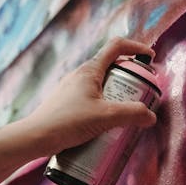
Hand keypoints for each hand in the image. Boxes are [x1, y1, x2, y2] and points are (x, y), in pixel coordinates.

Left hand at [22, 37, 157, 155]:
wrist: (35, 138)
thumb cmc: (67, 122)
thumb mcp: (106, 117)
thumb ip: (132, 114)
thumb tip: (150, 116)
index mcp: (90, 70)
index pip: (116, 46)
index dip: (136, 48)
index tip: (149, 59)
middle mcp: (79, 75)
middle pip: (111, 67)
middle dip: (129, 78)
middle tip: (140, 94)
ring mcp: (70, 89)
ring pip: (100, 86)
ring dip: (116, 95)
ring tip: (125, 114)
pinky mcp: (66, 104)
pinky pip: (90, 99)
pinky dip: (103, 107)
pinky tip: (106, 126)